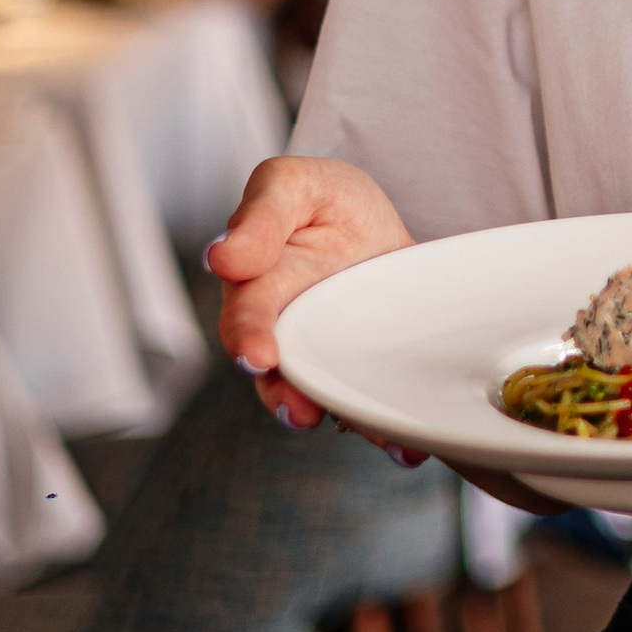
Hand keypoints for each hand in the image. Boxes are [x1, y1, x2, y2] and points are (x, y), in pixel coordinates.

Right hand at [208, 152, 409, 429]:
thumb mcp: (292, 185)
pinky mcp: (364, 369)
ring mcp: (327, 354)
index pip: (247, 316)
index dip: (249, 336)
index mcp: (261, 287)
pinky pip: (370, 403)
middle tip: (299, 414)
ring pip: (326, 398)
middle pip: (279, 376)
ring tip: (379, 439)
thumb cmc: (321, 199)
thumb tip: (222, 256)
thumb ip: (260, 217)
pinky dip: (387, 430)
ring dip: (347, 420)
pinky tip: (408, 446)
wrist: (371, 219)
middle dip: (287, 397)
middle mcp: (288, 333)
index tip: (257, 355)